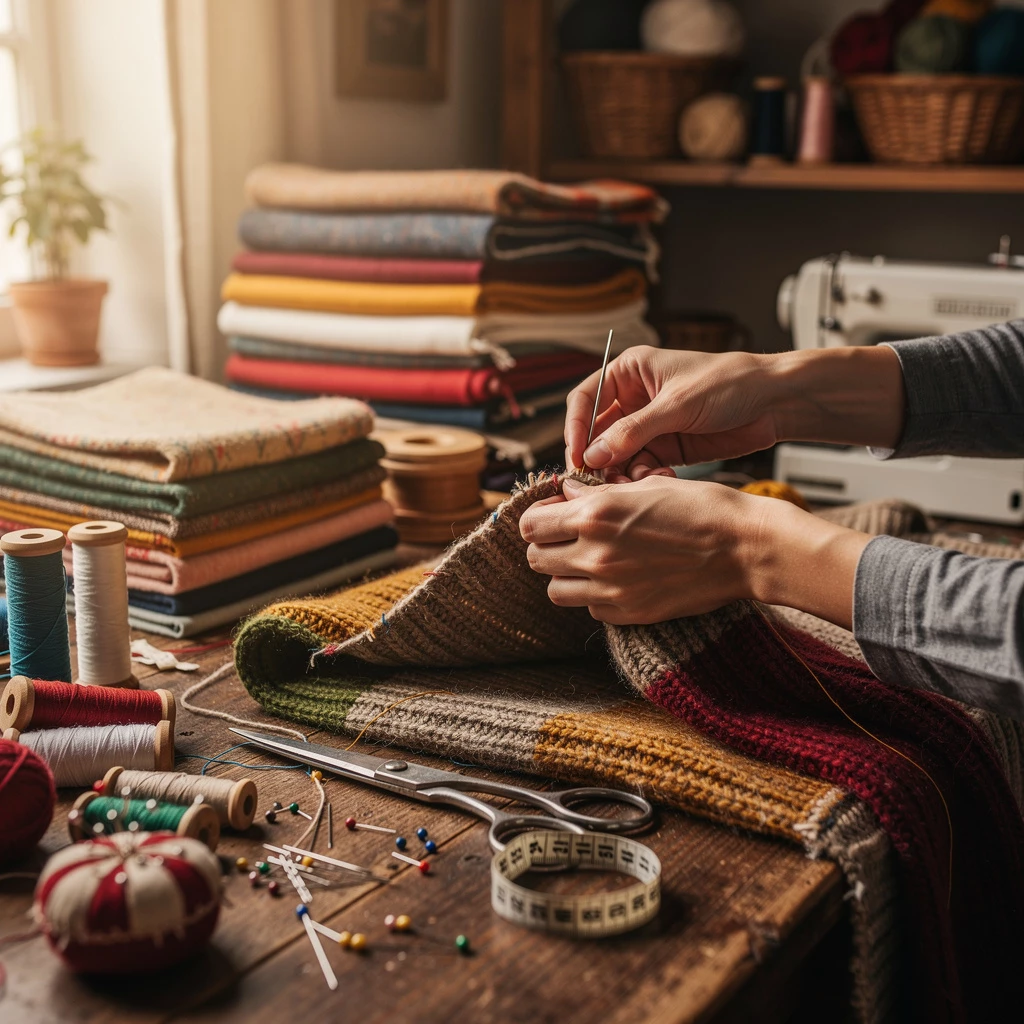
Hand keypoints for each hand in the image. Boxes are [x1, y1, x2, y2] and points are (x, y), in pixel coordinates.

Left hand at [520, 476, 869, 627]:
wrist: (744, 548)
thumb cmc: (700, 507)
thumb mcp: (645, 486)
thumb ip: (596, 494)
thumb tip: (566, 494)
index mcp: (595, 515)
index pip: (531, 525)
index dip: (539, 518)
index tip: (553, 516)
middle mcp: (595, 554)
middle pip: (536, 559)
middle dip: (547, 546)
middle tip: (568, 538)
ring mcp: (610, 589)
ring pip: (556, 591)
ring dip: (565, 575)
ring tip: (589, 562)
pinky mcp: (629, 614)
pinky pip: (590, 609)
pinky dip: (595, 596)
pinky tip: (618, 579)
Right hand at [564, 344, 905, 476]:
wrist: (776, 402)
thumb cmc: (730, 383)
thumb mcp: (678, 404)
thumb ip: (634, 431)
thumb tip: (593, 456)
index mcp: (630, 372)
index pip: (585, 400)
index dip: (576, 428)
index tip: (576, 456)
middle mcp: (634, 399)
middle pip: (598, 433)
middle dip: (599, 459)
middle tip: (599, 483)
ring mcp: (650, 426)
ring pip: (618, 456)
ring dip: (623, 473)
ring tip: (636, 487)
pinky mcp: (667, 448)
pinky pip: (642, 468)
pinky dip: (645, 479)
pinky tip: (661, 483)